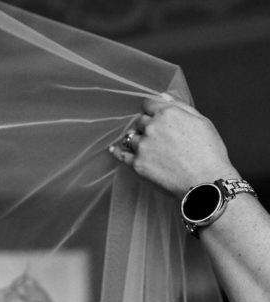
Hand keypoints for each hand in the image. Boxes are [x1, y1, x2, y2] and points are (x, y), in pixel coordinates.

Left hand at [109, 95, 236, 196]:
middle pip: (140, 121)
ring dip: (137, 139)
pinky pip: (121, 155)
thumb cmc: (209, 152)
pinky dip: (117, 151)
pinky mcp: (136, 164)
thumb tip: (162, 96)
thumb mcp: (201, 121)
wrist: (205, 182)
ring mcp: (142, 146)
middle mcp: (151, 127)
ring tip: (147, 147)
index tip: (155, 115)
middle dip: (147, 125)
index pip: (149, 104)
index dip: (153, 110)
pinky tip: (114, 149)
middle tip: (158, 136)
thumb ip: (180, 107)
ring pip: (131, 137)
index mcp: (168, 113)